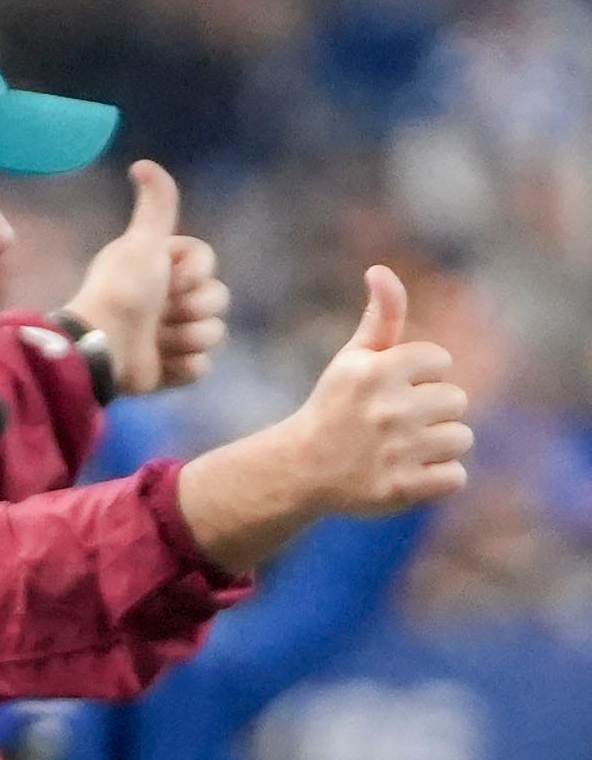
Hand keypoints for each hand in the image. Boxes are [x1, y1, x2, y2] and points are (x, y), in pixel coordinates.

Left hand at [67, 161, 224, 393]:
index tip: (170, 280)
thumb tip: (142, 164)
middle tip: (160, 314)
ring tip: (154, 340)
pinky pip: (201, 368)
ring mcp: (171, 336)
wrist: (101, 346)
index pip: (209, 264)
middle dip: (192, 308)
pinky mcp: (170, 370)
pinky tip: (157, 362)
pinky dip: (181, 367)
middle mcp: (168, 300)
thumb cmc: (121, 291)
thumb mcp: (143, 241)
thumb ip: (156, 205)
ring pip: (213, 334)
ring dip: (185, 338)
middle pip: (218, 299)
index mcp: (163, 269)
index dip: (196, 273)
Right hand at [286, 267, 475, 521]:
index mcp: (376, 372)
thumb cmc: (334, 408)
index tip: (390, 392)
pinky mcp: (400, 490)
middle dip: (432, 412)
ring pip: (461, 438)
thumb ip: (380, 316)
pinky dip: (438, 479)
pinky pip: (455, 477)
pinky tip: (408, 474)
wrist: (298, 470)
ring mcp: (394, 452)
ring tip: (403, 450)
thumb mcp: (353, 360)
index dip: (421, 377)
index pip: (440, 362)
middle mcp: (386, 410)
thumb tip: (380, 270)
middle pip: (456, 400)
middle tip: (394, 426)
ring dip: (438, 446)